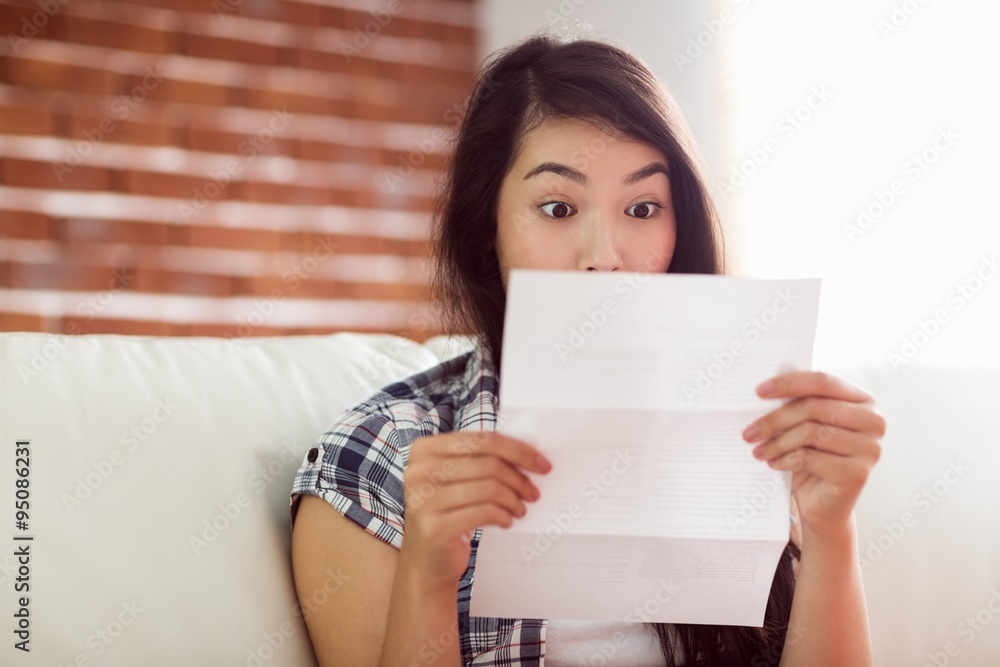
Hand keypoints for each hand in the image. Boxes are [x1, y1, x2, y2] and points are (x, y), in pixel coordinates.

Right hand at [399, 431, 550, 589]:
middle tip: (533, 492)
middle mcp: (419, 471)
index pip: (481, 439)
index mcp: (424, 449)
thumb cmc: (448, 512)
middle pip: (488, 463)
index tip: (541, 463)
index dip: (517, 450)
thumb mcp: (457, 479)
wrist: (426, 559)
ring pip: (490, 488)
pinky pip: (485, 513)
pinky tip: (507, 521)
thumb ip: (481, 459)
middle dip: (519, 478)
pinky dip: (503, 516)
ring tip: (520, 509)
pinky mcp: (434, 527)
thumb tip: (530, 452)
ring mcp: (423, 500)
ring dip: (513, 500)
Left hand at [742, 371, 884, 540]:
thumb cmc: (813, 456)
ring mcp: (870, 447)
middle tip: (748, 432)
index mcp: (862, 399)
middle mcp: (873, 421)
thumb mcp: (805, 425)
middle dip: (775, 419)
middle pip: (814, 407)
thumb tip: (767, 387)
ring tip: (758, 451)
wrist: (824, 503)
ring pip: (811, 433)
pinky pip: (811, 458)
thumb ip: (797, 402)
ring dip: (777, 442)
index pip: (822, 382)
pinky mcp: (858, 473)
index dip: (788, 383)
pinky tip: (774, 464)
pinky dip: (786, 460)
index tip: (758, 392)